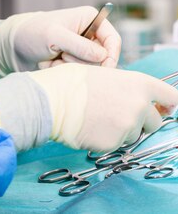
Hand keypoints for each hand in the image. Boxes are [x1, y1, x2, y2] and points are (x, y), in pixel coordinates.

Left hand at [0, 7, 120, 79]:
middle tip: (61, 56)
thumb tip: (102, 56)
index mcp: (90, 19)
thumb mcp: (54, 36)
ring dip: (71, 67)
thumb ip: (79, 46)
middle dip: (82, 62)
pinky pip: (79, 74)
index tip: (103, 70)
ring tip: (54, 58)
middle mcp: (90, 34)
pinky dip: (65, 72)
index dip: (111, 56)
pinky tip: (52, 64)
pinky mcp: (74, 62)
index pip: (113, 40)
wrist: (14, 46)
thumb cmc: (32, 33)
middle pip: (104, 58)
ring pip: (91, 68)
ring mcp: (82, 49)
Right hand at [28, 64, 177, 151]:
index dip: (169, 103)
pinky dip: (107, 138)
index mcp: (139, 84)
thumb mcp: (104, 73)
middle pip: (154, 121)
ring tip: (98, 117)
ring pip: (134, 134)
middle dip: (142, 120)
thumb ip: (126, 86)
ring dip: (122, 129)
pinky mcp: (114, 145)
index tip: (167, 108)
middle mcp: (139, 106)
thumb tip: (134, 97)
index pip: (170, 96)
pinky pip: (117, 144)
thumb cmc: (73, 81)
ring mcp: (128, 127)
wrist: (52, 100)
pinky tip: (90, 126)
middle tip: (118, 113)